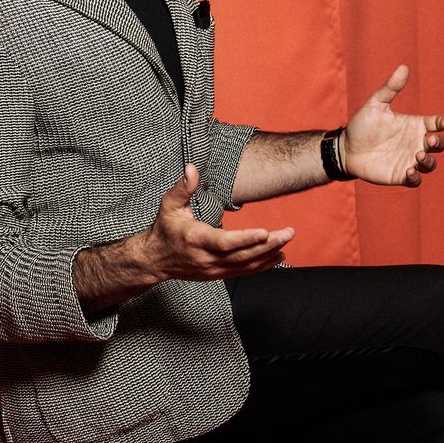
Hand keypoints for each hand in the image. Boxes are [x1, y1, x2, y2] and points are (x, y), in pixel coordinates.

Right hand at [143, 165, 294, 279]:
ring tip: (287, 241)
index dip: (245, 239)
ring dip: (269, 254)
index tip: (265, 232)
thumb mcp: (169, 205)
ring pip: (246, 265)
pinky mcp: (219, 274)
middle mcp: (206, 258)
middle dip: (268, 244)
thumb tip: (192, 168)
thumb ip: (183, 187)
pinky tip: (278, 256)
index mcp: (195, 239)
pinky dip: (263, 265)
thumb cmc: (165, 228)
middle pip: (242, 255)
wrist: (155, 259)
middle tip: (288, 233)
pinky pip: (245, 272)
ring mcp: (214, 269)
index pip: (224, 242)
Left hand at [343, 65, 443, 186]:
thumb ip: (390, 88)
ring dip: (429, 161)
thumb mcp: (376, 104)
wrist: (346, 149)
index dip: (443, 123)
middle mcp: (415, 143)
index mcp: (414, 125)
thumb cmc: (362, 125)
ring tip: (418, 155)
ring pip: (430, 164)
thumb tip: (403, 67)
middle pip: (438, 145)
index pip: (436, 124)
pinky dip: (416, 177)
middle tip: (428, 140)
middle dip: (438, 143)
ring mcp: (409, 160)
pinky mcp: (400, 175)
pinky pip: (415, 180)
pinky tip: (409, 172)